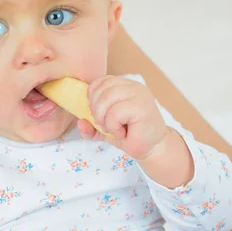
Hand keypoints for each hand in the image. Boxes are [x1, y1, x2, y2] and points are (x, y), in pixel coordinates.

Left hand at [78, 76, 193, 187]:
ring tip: (113, 129)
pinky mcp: (142, 107)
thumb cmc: (130, 136)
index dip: (93, 97)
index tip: (96, 113)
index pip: (101, 81)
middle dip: (96, 111)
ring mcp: (139, 95)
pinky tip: (122, 133)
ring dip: (104, 119)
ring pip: (106, 99)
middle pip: (101, 90)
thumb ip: (90, 125)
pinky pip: (115, 113)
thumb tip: (79, 122)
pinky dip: (113, 126)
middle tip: (105, 125)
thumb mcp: (105, 129)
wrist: (151, 149)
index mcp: (125, 85)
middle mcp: (133, 86)